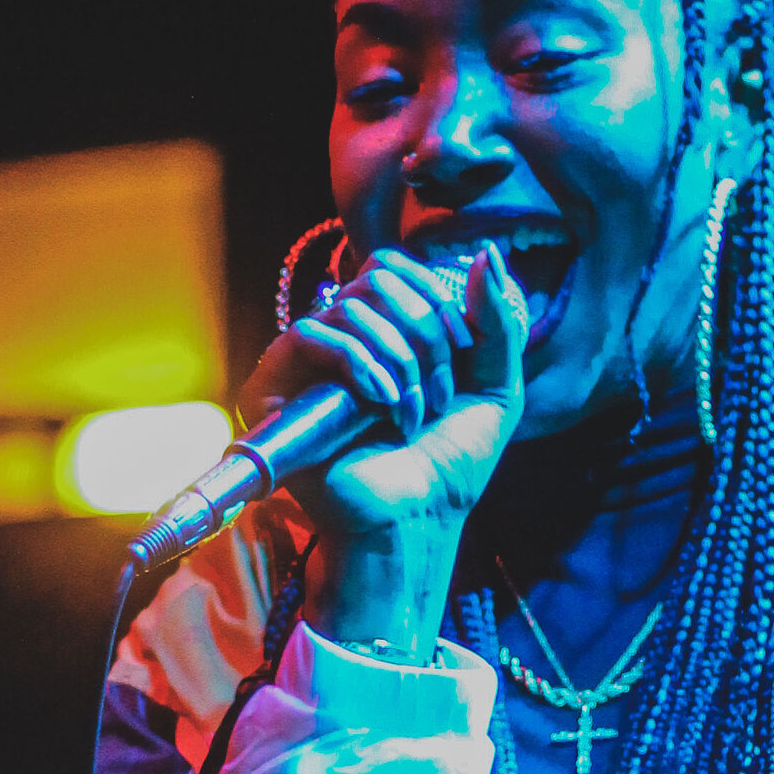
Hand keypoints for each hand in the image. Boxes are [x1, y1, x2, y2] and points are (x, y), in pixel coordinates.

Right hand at [241, 240, 525, 656]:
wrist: (414, 521)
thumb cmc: (448, 468)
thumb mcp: (495, 389)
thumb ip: (499, 323)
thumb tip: (488, 252)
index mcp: (386, 332)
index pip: (399, 270)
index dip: (437, 298)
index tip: (463, 355)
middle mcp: (342, 339)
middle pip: (378, 277)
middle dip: (424, 332)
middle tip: (435, 392)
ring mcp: (307, 363)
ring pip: (351, 305)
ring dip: (398, 359)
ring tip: (410, 412)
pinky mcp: (274, 387)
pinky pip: (312, 335)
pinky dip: (357, 361)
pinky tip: (381, 400)